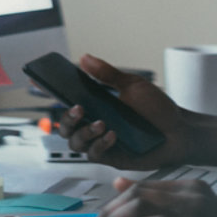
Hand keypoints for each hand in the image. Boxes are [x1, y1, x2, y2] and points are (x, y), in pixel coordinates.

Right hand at [57, 54, 216, 170]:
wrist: (179, 131)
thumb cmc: (157, 109)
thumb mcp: (133, 86)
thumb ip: (107, 74)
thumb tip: (85, 58)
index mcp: (97, 106)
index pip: (68, 100)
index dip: (52, 91)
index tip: (37, 79)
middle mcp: (95, 125)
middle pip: (65, 126)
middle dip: (67, 118)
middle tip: (79, 108)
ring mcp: (102, 143)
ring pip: (76, 143)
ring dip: (85, 132)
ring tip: (101, 123)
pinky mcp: (112, 158)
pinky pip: (95, 155)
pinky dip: (100, 144)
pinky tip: (113, 134)